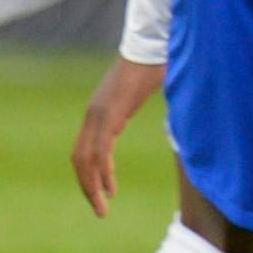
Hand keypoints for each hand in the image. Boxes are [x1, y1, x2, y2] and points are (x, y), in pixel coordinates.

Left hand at [71, 55, 164, 216]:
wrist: (153, 44)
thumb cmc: (156, 66)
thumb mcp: (145, 97)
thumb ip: (146, 111)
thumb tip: (174, 125)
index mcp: (100, 112)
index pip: (84, 150)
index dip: (90, 174)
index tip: (103, 193)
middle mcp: (93, 114)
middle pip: (79, 158)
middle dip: (87, 186)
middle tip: (99, 209)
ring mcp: (98, 113)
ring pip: (86, 159)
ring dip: (91, 186)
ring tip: (101, 208)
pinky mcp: (109, 114)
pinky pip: (101, 150)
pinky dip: (102, 173)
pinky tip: (109, 190)